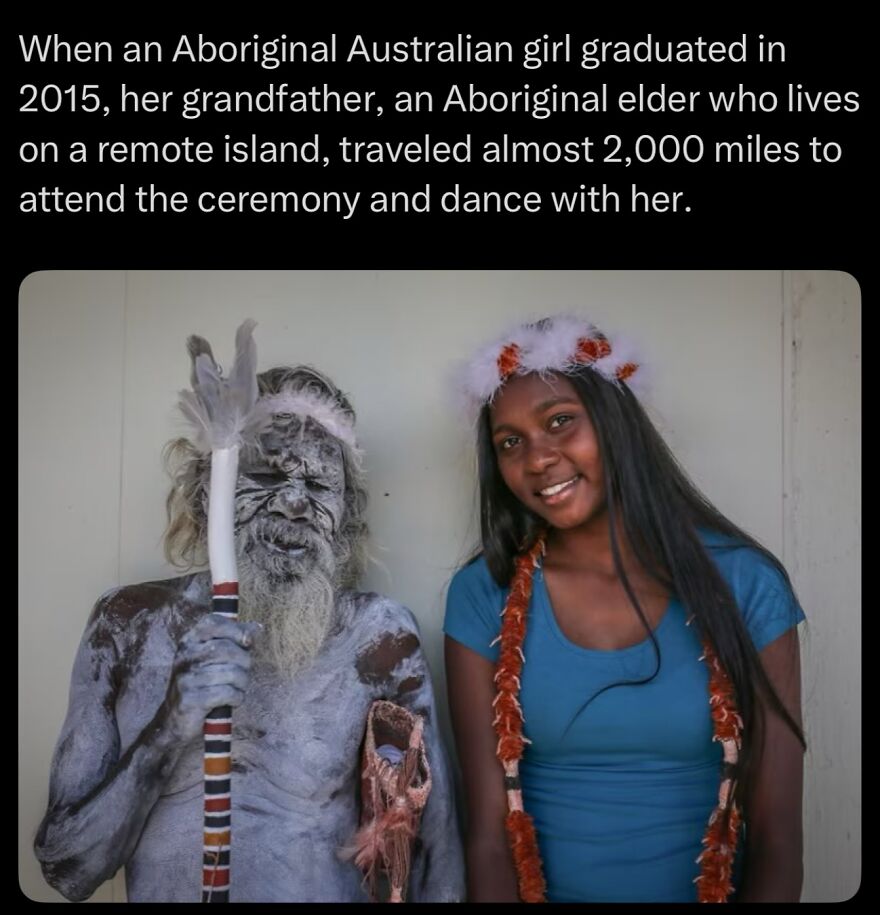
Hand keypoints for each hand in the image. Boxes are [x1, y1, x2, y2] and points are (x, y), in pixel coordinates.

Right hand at [162, 614, 260, 742]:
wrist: (174, 721)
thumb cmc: (201, 685)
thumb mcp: (212, 659)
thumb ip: (233, 641)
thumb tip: (257, 628)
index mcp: (190, 641)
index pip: (213, 622)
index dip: (235, 629)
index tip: (247, 642)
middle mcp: (185, 656)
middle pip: (226, 649)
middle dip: (244, 661)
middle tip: (244, 671)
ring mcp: (186, 678)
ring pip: (231, 673)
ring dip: (242, 683)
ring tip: (238, 688)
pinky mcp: (191, 700)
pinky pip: (227, 693)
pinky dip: (237, 697)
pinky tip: (232, 700)